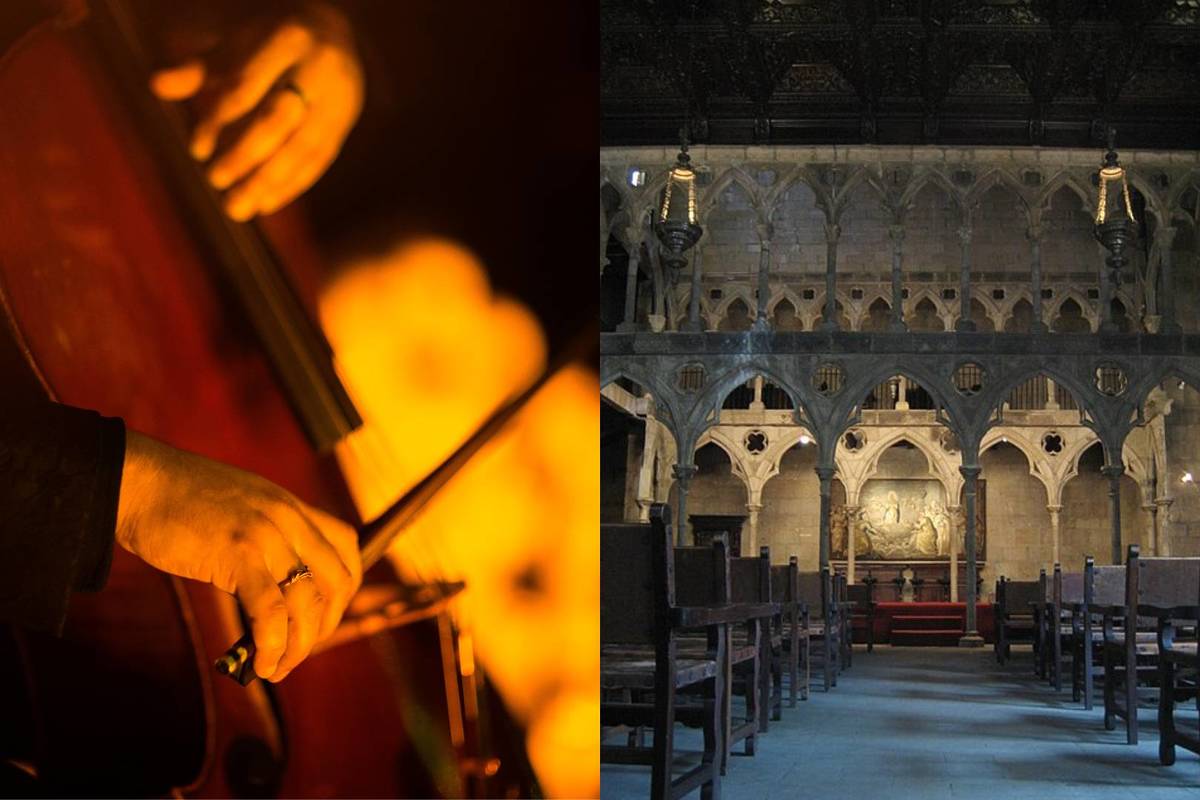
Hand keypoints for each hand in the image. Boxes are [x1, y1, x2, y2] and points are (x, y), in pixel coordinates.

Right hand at [115, 431, 361, 681]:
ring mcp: (266, 535)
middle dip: (324, 626)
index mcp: (292, 506)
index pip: (347, 548)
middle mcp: (288, 518)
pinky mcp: (238, 554)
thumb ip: (267, 538)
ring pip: (307, 602)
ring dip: (298, 646)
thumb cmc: (178, 500)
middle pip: (336, 582)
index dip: (343, 591)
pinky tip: (262, 662)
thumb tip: (275, 592)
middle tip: (298, 651)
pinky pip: (271, 611)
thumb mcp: (242, 508)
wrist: (138, 481)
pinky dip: (272, 644)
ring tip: (276, 667)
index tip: (321, 618)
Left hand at [149, 2, 363, 220]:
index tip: (197, 151)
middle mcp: (319, 67)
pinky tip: (266, 203)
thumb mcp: (234, 43)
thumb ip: (198, 68)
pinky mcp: (346, 121)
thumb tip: (156, 86)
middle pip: (279, 121)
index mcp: (285, 39)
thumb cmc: (267, 38)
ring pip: (304, 147)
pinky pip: (320, 160)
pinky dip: (292, 185)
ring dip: (268, 182)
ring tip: (238, 208)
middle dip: (245, 156)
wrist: (332, 31)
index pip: (246, 88)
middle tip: (215, 181)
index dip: (218, 121)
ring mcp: (339, 97)